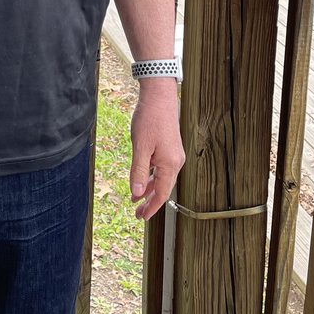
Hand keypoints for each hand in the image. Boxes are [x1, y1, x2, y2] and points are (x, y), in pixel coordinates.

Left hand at [129, 80, 184, 219]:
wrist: (159, 97)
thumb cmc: (150, 119)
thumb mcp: (140, 147)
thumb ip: (139, 171)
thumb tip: (137, 193)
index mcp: (170, 164)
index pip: (161, 194)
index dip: (151, 207)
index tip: (141, 217)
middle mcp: (175, 162)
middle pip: (163, 188)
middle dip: (150, 201)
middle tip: (137, 213)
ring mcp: (174, 155)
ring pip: (162, 178)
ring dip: (150, 189)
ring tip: (137, 199)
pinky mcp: (170, 148)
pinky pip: (162, 168)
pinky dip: (152, 176)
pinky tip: (143, 179)